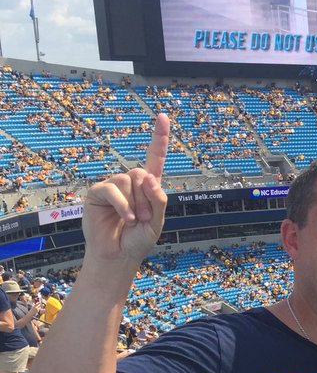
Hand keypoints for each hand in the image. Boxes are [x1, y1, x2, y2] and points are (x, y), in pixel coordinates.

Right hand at [82, 113, 169, 264]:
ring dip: (135, 204)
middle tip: (144, 218)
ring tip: (133, 220)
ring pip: (127, 181)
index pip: (155, 158)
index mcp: (147, 187)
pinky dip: (122, 205)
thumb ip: (158, 198)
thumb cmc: (138, 239)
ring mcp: (112, 186)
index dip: (159, 138)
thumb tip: (148, 176)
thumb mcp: (157, 221)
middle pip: (141, 173)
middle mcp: (129, 183)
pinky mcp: (97, 193)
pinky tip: (125, 218)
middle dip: (146, 198)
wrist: (118, 255)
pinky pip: (111, 189)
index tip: (163, 117)